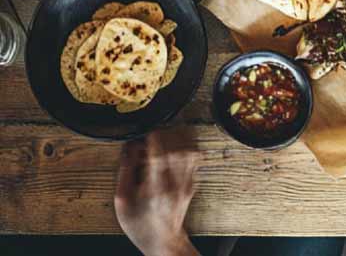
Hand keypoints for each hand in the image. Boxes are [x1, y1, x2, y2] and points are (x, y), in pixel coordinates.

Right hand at [114, 131, 199, 255]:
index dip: (152, 139)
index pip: (159, 156)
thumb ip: (124, 172)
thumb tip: (128, 147)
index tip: (144, 134)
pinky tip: (172, 151)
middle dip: (164, 137)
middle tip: (151, 137)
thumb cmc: (140, 224)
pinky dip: (185, 149)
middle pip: (178, 150)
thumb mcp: (122, 202)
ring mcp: (188, 184)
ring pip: (190, 152)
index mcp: (156, 189)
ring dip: (176, 141)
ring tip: (161, 143)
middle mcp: (176, 185)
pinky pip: (194, 158)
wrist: (163, 240)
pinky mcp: (193, 183)